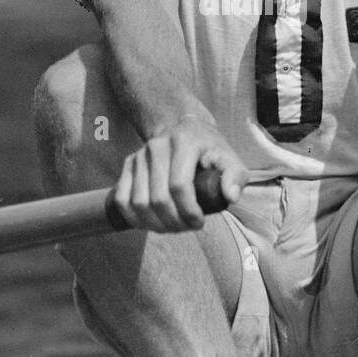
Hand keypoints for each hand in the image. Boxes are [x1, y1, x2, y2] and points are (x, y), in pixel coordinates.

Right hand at [113, 115, 246, 231]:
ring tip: (172, 227)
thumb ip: (235, 176)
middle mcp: (158, 146)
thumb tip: (231, 197)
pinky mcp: (129, 165)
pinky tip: (150, 223)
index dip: (188, 210)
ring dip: (155, 224)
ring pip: (138, 202)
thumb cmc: (209, 149)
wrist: (183, 128)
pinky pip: (122, 198)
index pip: (179, 185)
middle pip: (158, 198)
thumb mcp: (229, 158)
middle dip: (173, 222)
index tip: (200, 222)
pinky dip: (134, 218)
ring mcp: (140, 155)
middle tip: (187, 228)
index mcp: (184, 142)